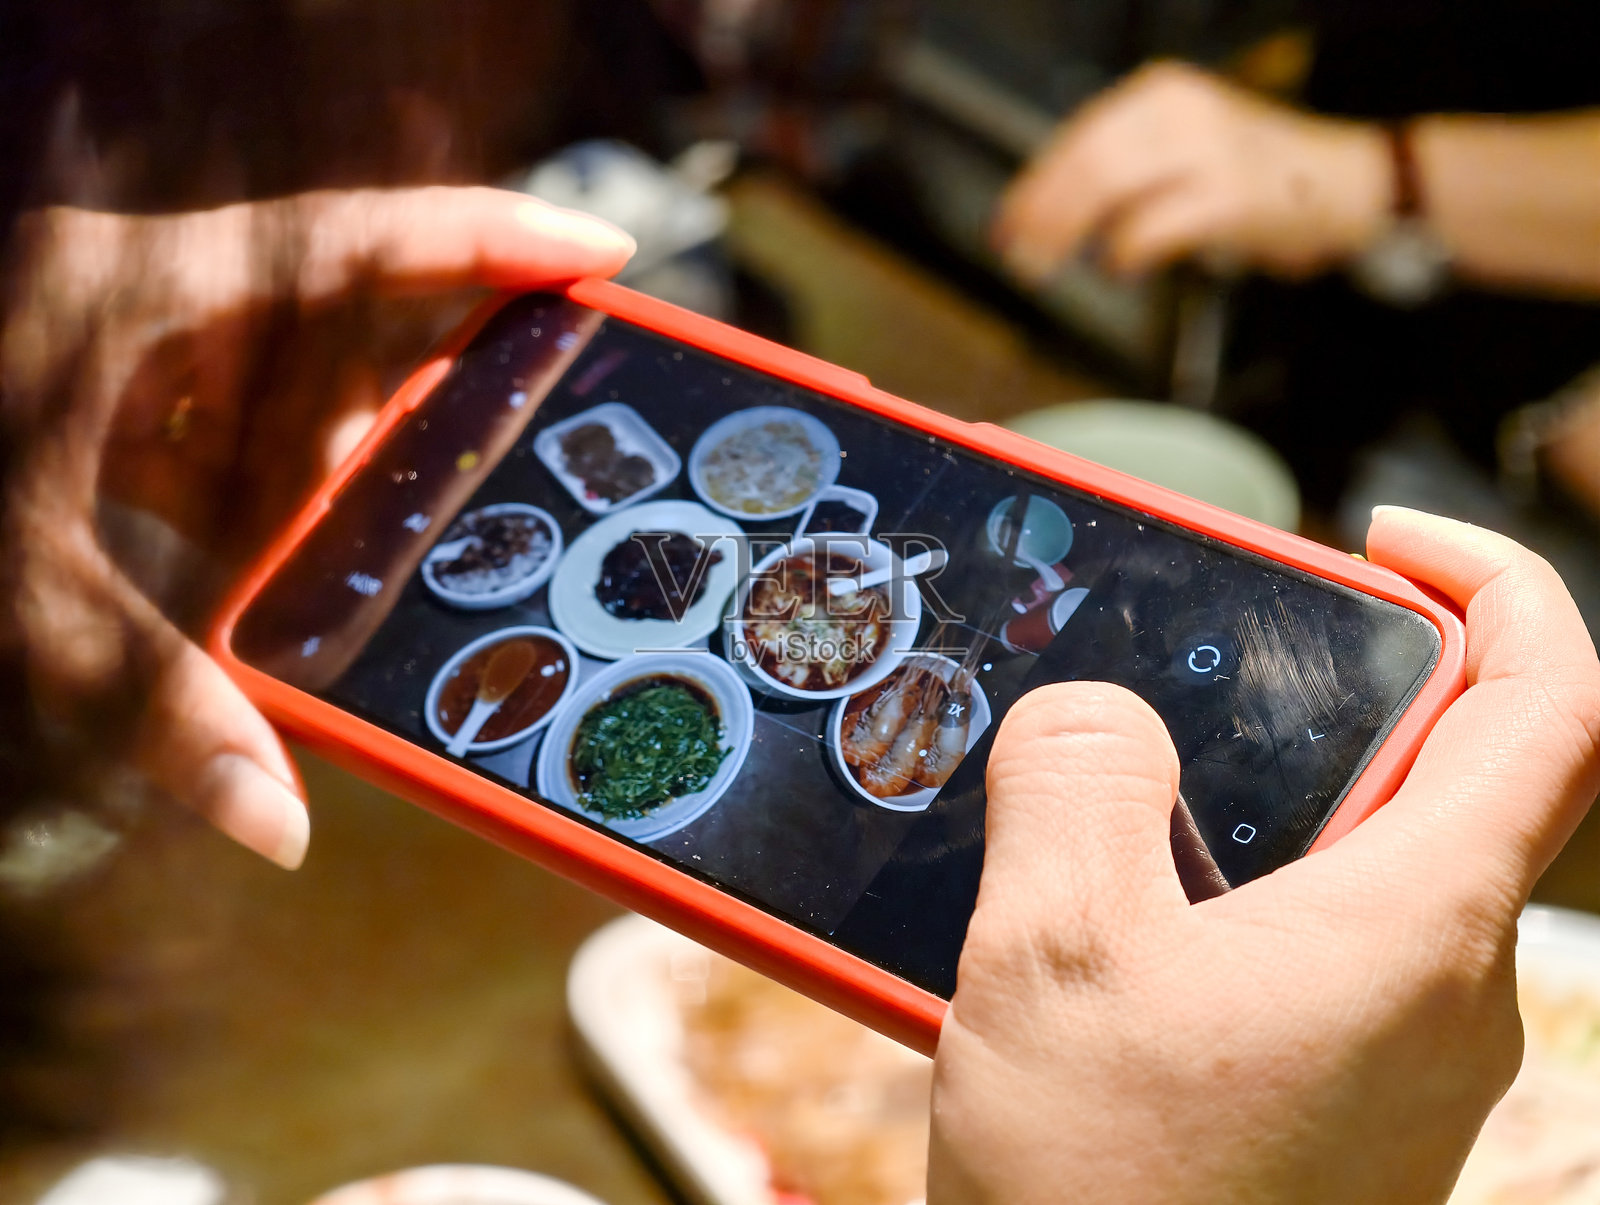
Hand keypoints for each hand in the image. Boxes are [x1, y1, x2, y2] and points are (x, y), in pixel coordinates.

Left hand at [0, 187, 632, 867]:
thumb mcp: (20, 591)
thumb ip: (153, 702)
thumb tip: (280, 824)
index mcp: (143, 299)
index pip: (360, 245)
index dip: (496, 242)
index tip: (604, 256)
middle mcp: (151, 306)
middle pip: (347, 317)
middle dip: (444, 381)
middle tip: (542, 435)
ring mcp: (127, 350)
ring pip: (291, 387)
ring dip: (348, 466)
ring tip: (418, 532)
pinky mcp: (103, 401)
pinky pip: (230, 434)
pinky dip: (275, 496)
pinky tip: (288, 564)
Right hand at [929, 508, 1599, 1203]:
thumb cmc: (1117, 1197)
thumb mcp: (1058, 951)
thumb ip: (1079, 781)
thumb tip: (1097, 714)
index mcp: (1418, 924)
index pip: (1550, 698)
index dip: (1494, 580)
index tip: (1378, 538)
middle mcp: (1444, 990)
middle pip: (1441, 775)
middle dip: (1320, 699)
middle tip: (1187, 677)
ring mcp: (1398, 1060)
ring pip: (1359, 872)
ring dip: (1247, 813)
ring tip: (1104, 812)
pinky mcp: (1341, 1109)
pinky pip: (1308, 957)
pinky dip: (1221, 906)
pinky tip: (1100, 938)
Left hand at [992, 62, 1389, 279]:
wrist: (1344, 179)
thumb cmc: (1256, 174)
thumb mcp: (1180, 146)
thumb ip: (1121, 165)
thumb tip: (1045, 207)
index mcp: (1161, 93)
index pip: (1077, 138)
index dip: (1034, 186)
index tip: (1006, 224)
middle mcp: (1180, 111)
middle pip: (1084, 161)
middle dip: (1041, 214)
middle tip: (1019, 256)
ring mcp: (1207, 151)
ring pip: (1107, 186)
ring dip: (1067, 233)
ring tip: (1050, 264)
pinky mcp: (1229, 198)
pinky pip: (1151, 226)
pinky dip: (1124, 251)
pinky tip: (1117, 266)